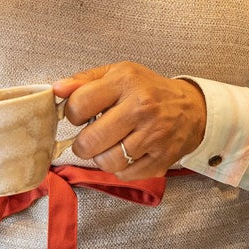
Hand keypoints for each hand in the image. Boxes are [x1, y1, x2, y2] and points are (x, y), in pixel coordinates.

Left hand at [53, 62, 206, 178]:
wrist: (192, 109)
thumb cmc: (148, 90)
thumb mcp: (118, 74)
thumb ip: (84, 81)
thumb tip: (57, 89)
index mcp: (125, 82)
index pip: (79, 104)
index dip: (72, 114)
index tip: (80, 115)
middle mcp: (141, 108)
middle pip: (90, 141)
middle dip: (82, 144)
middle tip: (88, 139)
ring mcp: (153, 136)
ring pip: (107, 162)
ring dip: (100, 158)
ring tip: (107, 147)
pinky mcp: (161, 159)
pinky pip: (125, 174)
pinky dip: (120, 168)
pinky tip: (126, 154)